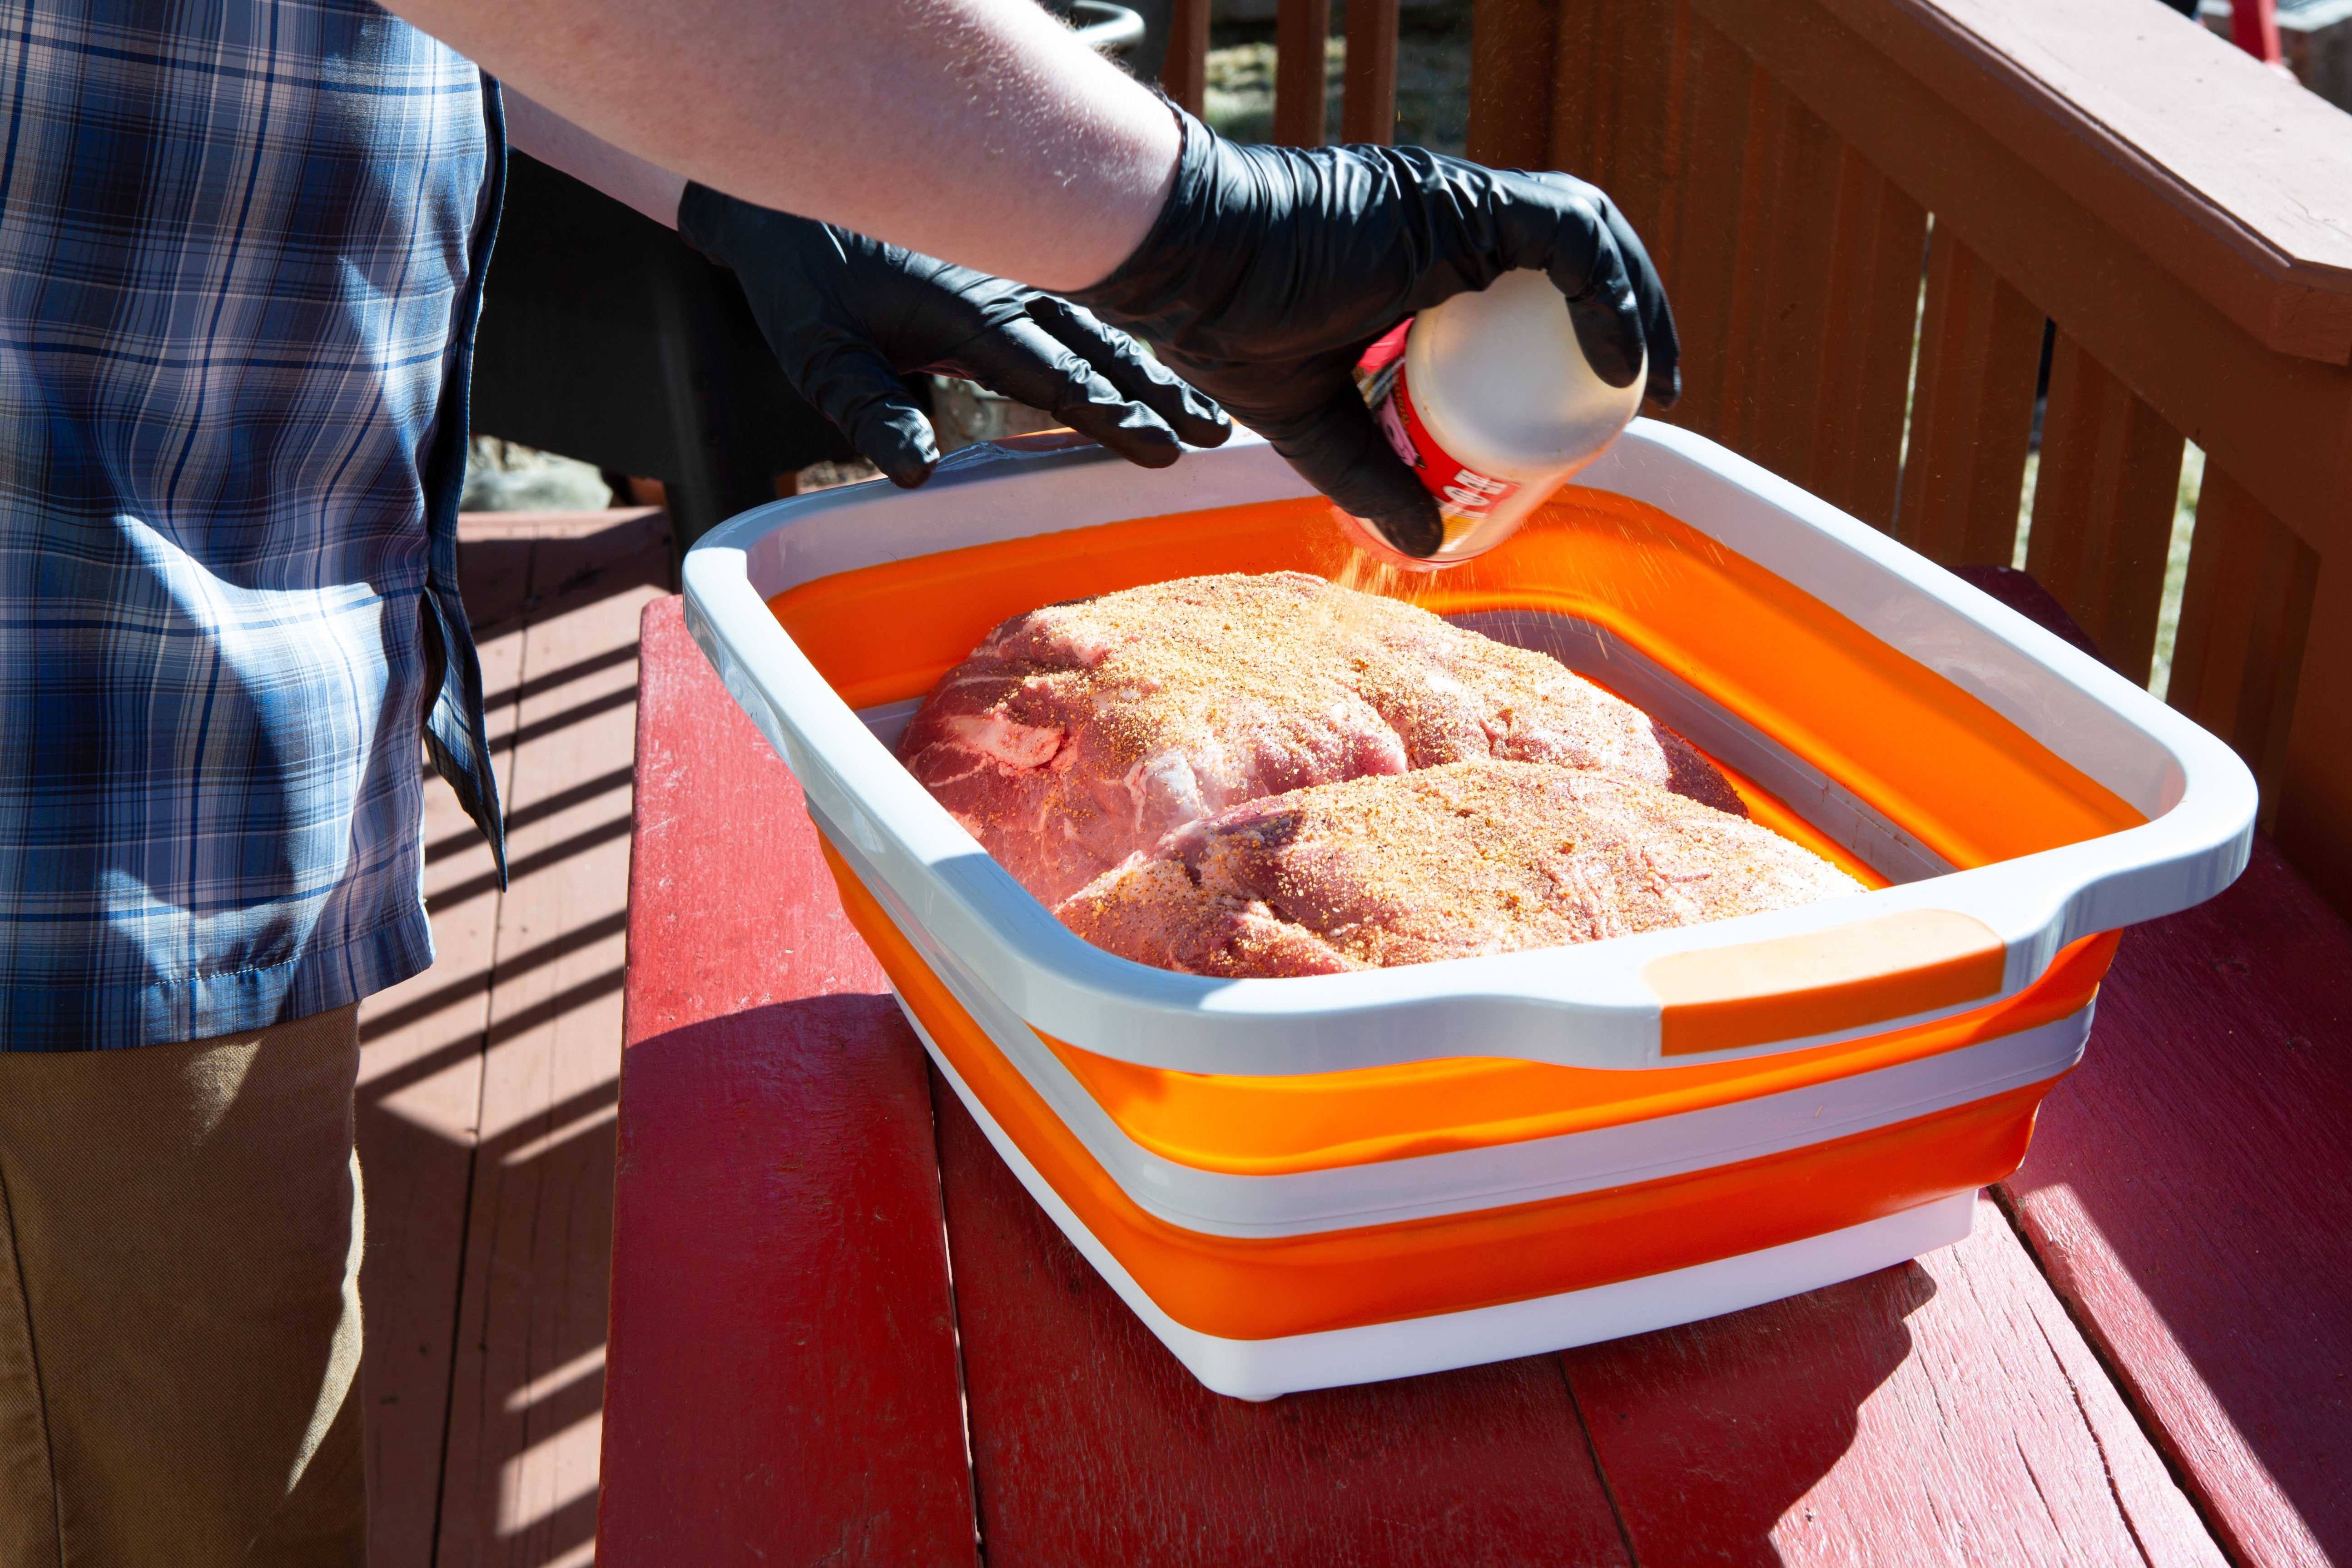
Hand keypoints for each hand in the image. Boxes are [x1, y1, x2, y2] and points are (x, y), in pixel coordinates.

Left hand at [678, 183, 1230, 487]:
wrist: (791, 193)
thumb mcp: (817, 353)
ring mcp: (1011, 278)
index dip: (1108, 414)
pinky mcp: (1005, 277)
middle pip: (1097, 351)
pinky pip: (1077, 314)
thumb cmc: (803, 277)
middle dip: (1157, 396)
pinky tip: (1149, 376)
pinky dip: (1118, 347)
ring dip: (1150, 375)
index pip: (1054, 374)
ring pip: (1098, 331)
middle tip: (1212, 435)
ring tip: (1206, 416)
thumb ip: (869, 408)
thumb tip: (918, 471)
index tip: (1158, 447)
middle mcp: (1004, 290)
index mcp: (968, 313)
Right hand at [1070, 105, 1679, 557]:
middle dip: (1633, 315)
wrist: (1187, 267)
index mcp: (1430, 255)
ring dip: (1636, 301)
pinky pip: (1567, 238)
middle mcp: (1457, 217)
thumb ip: (1371, 478)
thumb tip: (1422, 547)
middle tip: (1651, 391)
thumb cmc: (1227, 325)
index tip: (1608, 396)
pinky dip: (1606, 292)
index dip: (1588, 327)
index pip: (1540, 276)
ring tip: (1651, 376)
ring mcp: (1461, 202)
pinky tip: (1619, 353)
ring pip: (1588, 234)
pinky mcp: (1459, 202)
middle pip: (1580, 252)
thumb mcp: (1317, 425)